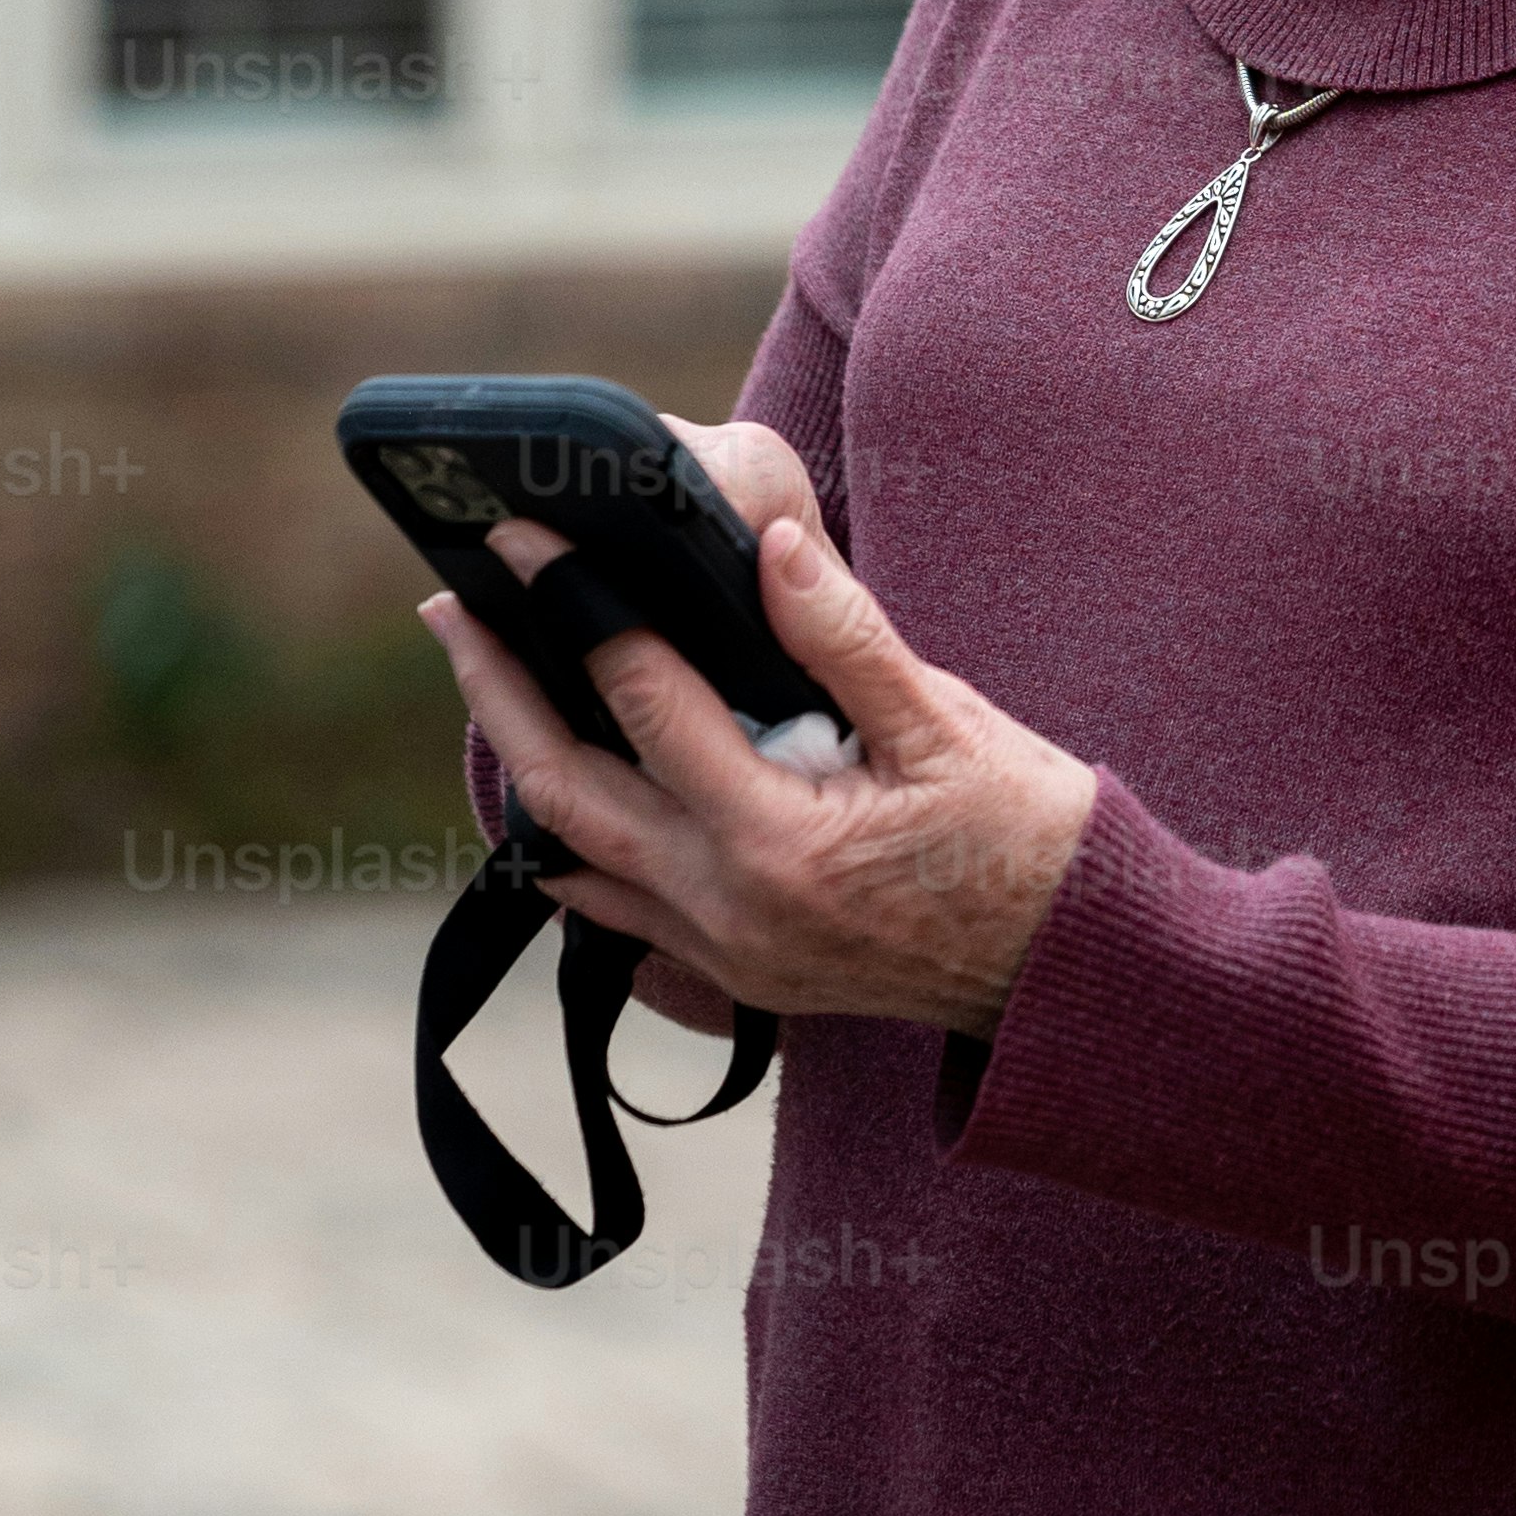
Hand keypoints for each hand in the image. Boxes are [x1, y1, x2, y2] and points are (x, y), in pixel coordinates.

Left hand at [424, 459, 1095, 1041]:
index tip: (531, 540)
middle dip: (501, 691)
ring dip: (526, 764)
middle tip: (452, 607)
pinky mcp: (731, 975)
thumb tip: (767, 549)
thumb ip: (845, 638)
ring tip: (492, 679)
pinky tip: (565, 788)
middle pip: (567, 788)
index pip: (645, 698)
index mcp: (778, 835)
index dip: (579, 606)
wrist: (1063, 969)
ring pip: (574, 856)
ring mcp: (721, 953)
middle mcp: (727, 906)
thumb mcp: (947, 721)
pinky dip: (572, 844)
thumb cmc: (1023, 835)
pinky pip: (615, 908)